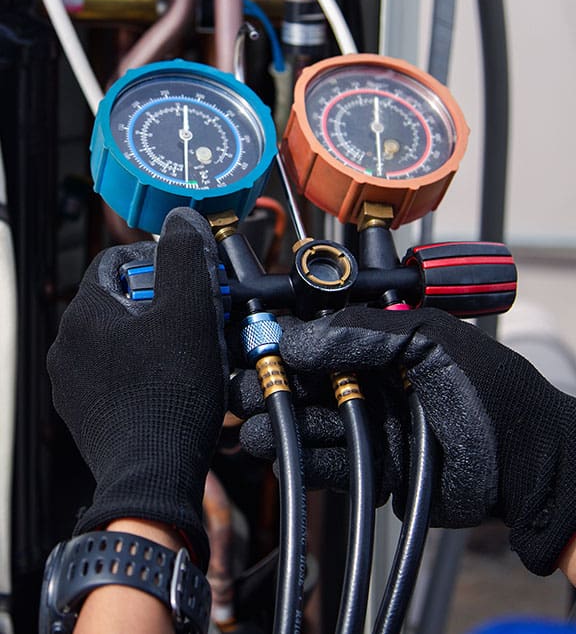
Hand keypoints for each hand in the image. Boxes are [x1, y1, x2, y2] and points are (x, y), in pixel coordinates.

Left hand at [47, 207, 227, 570]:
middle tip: (201, 317)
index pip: (119, 260)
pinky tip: (175, 382)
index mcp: (85, 312)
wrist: (154, 476)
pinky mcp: (86, 413)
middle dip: (166, 302)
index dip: (162, 263)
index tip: (193, 280)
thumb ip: (185, 254)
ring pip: (122, 338)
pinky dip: (147, 369)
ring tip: (194, 352)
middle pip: (124, 299)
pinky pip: (118, 373)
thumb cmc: (170, 396)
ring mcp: (73, 383)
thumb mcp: (191, 310)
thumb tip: (181, 219)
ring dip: (158, 336)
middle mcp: (68, 345)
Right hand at [229, 306, 575, 575]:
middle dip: (273, 385)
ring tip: (252, 425)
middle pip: (310, 381)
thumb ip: (364, 333)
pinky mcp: (377, 469)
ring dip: (282, 424)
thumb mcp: (429, 339)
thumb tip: (298, 339)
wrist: (526, 460)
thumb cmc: (489, 389)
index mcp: (385, 343)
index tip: (256, 342)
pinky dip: (306, 460)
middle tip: (243, 388)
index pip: (323, 335)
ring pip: (315, 423)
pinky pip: (333, 465)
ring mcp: (374, 425)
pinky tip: (282, 452)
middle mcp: (375, 381)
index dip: (287, 339)